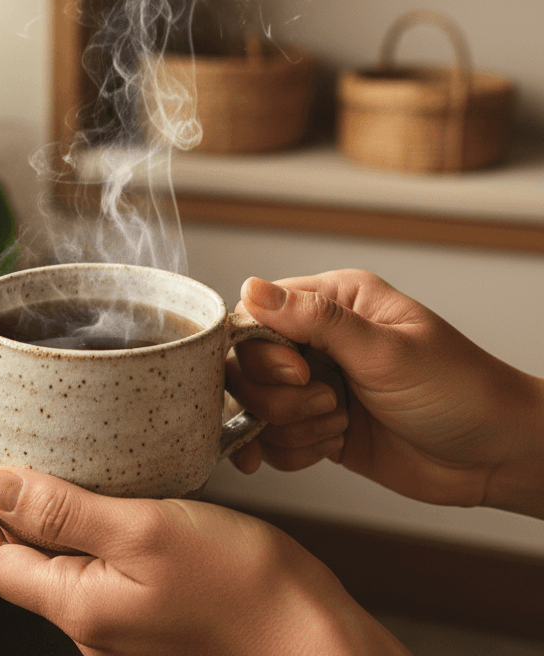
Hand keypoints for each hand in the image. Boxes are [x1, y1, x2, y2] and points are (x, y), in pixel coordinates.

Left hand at [0, 465, 409, 655]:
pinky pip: (92, 562)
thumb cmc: (238, 584)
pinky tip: (97, 492)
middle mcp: (90, 619)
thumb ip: (61, 510)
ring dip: (37, 514)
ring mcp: (120, 617)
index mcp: (76, 604)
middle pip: (16, 562)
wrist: (310, 634)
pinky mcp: (149, 606)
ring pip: (54, 561)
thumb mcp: (141, 529)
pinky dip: (78, 524)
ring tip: (37, 465)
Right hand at [227, 270, 543, 517]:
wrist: (497, 457)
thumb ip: (315, 320)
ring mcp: (316, 386)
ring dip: (292, 425)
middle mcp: (317, 341)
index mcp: (333, 303)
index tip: (302, 374)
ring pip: (257, 406)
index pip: (256, 315)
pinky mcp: (318, 427)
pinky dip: (294, 450)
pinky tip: (329, 448)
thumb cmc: (458, 391)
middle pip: (248, 364)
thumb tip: (251, 289)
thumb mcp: (385, 351)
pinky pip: (274, 440)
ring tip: (338, 424)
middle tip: (328, 403)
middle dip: (278, 396)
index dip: (264, 351)